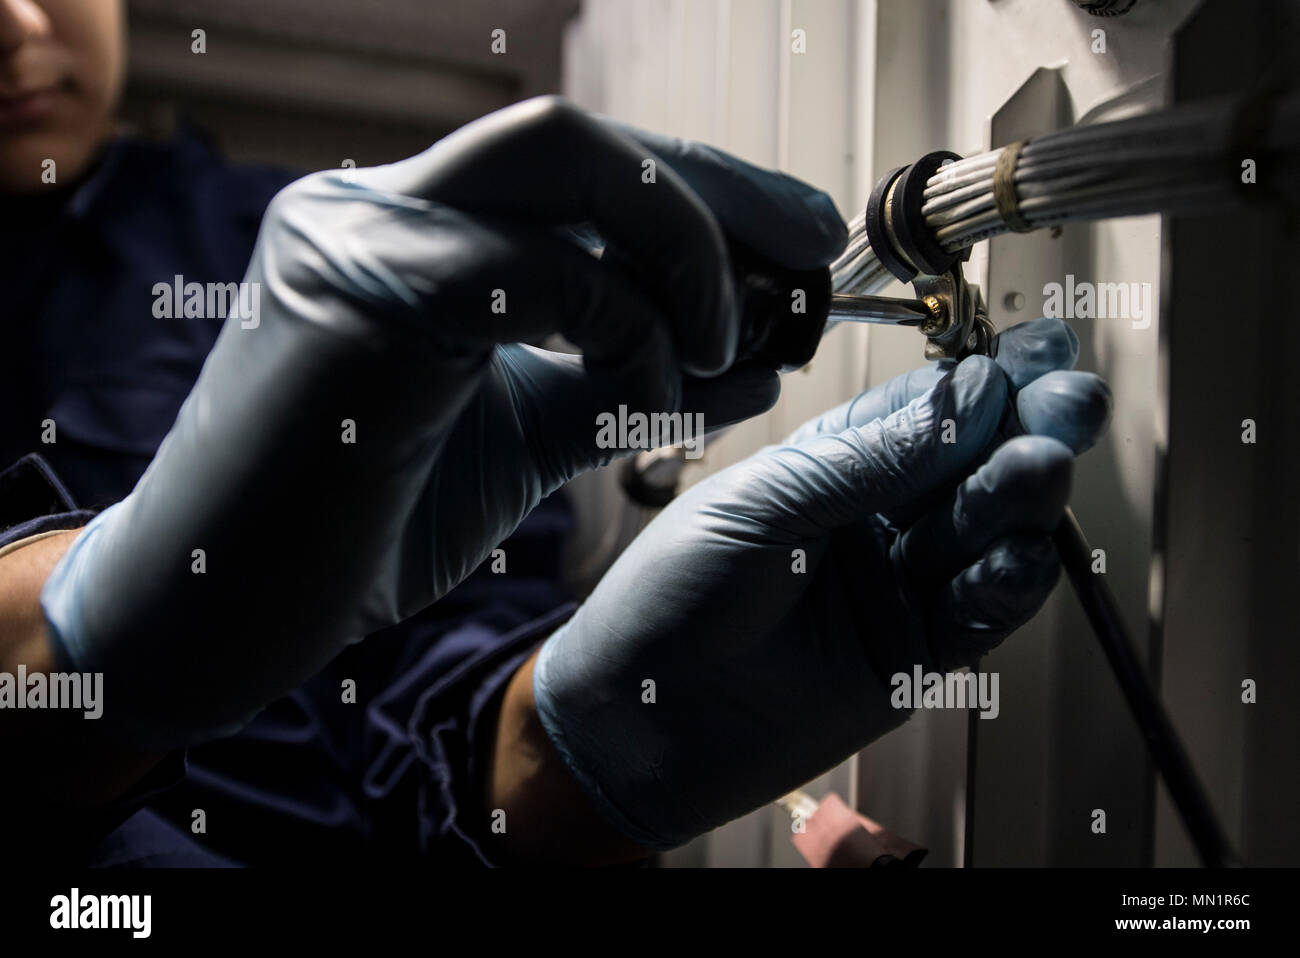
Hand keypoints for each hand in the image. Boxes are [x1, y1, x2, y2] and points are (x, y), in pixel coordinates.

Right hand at [40, 96, 844, 746]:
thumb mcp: (519, 443)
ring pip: (563, 163)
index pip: (576, 169)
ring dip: (680, 248)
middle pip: (578, 135)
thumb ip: (623, 390)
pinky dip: (627, 326)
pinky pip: (537, 269)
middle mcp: (380, 206)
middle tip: (812, 248)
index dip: (700, 188)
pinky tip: (653, 397)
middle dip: (714, 188)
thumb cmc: (361, 527)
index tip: (796, 236)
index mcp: (414, 233)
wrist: (216, 608)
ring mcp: (361, 236)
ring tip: (727, 342)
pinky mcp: (357, 294)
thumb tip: (752, 359)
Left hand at [532, 318, 1111, 848]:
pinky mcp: (914, 658)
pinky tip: (1023, 554)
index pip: (926, 412)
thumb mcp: (760, 505)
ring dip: (1019, 502)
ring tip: (1041, 466)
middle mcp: (874, 520)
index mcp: (831, 466)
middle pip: (971, 467)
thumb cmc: (671, 596)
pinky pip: (978, 615)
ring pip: (984, 535)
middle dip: (1024, 430)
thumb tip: (967, 399)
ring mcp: (898, 588)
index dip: (984, 381)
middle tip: (1068, 403)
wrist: (638, 719)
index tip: (1036, 353)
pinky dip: (1007, 584)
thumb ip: (865, 462)